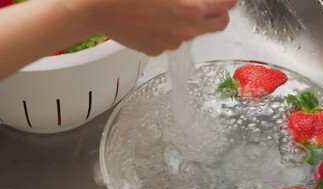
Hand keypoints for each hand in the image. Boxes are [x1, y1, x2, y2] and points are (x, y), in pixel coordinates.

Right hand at [70, 0, 236, 54]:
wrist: (95, 7)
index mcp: (192, 8)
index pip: (227, 5)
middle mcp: (186, 30)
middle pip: (219, 24)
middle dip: (217, 12)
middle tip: (206, 2)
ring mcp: (171, 43)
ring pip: (193, 32)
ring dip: (190, 21)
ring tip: (169, 7)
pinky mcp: (155, 50)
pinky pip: (171, 40)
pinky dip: (168, 30)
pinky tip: (151, 18)